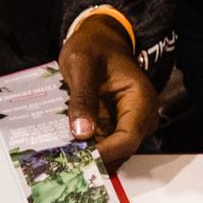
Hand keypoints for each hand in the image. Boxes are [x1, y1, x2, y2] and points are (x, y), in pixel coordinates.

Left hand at [58, 12, 156, 164]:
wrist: (100, 39)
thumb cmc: (94, 46)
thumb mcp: (82, 65)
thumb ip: (82, 97)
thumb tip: (81, 133)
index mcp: (140, 99)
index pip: (128, 138)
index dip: (105, 153)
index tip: (78, 158)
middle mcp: (140, 116)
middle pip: (122, 150)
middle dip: (95, 159)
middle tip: (64, 164)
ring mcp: (128, 123)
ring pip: (112, 152)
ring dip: (89, 157)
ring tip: (62, 158)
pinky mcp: (115, 126)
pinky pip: (103, 144)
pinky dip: (86, 149)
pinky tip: (67, 150)